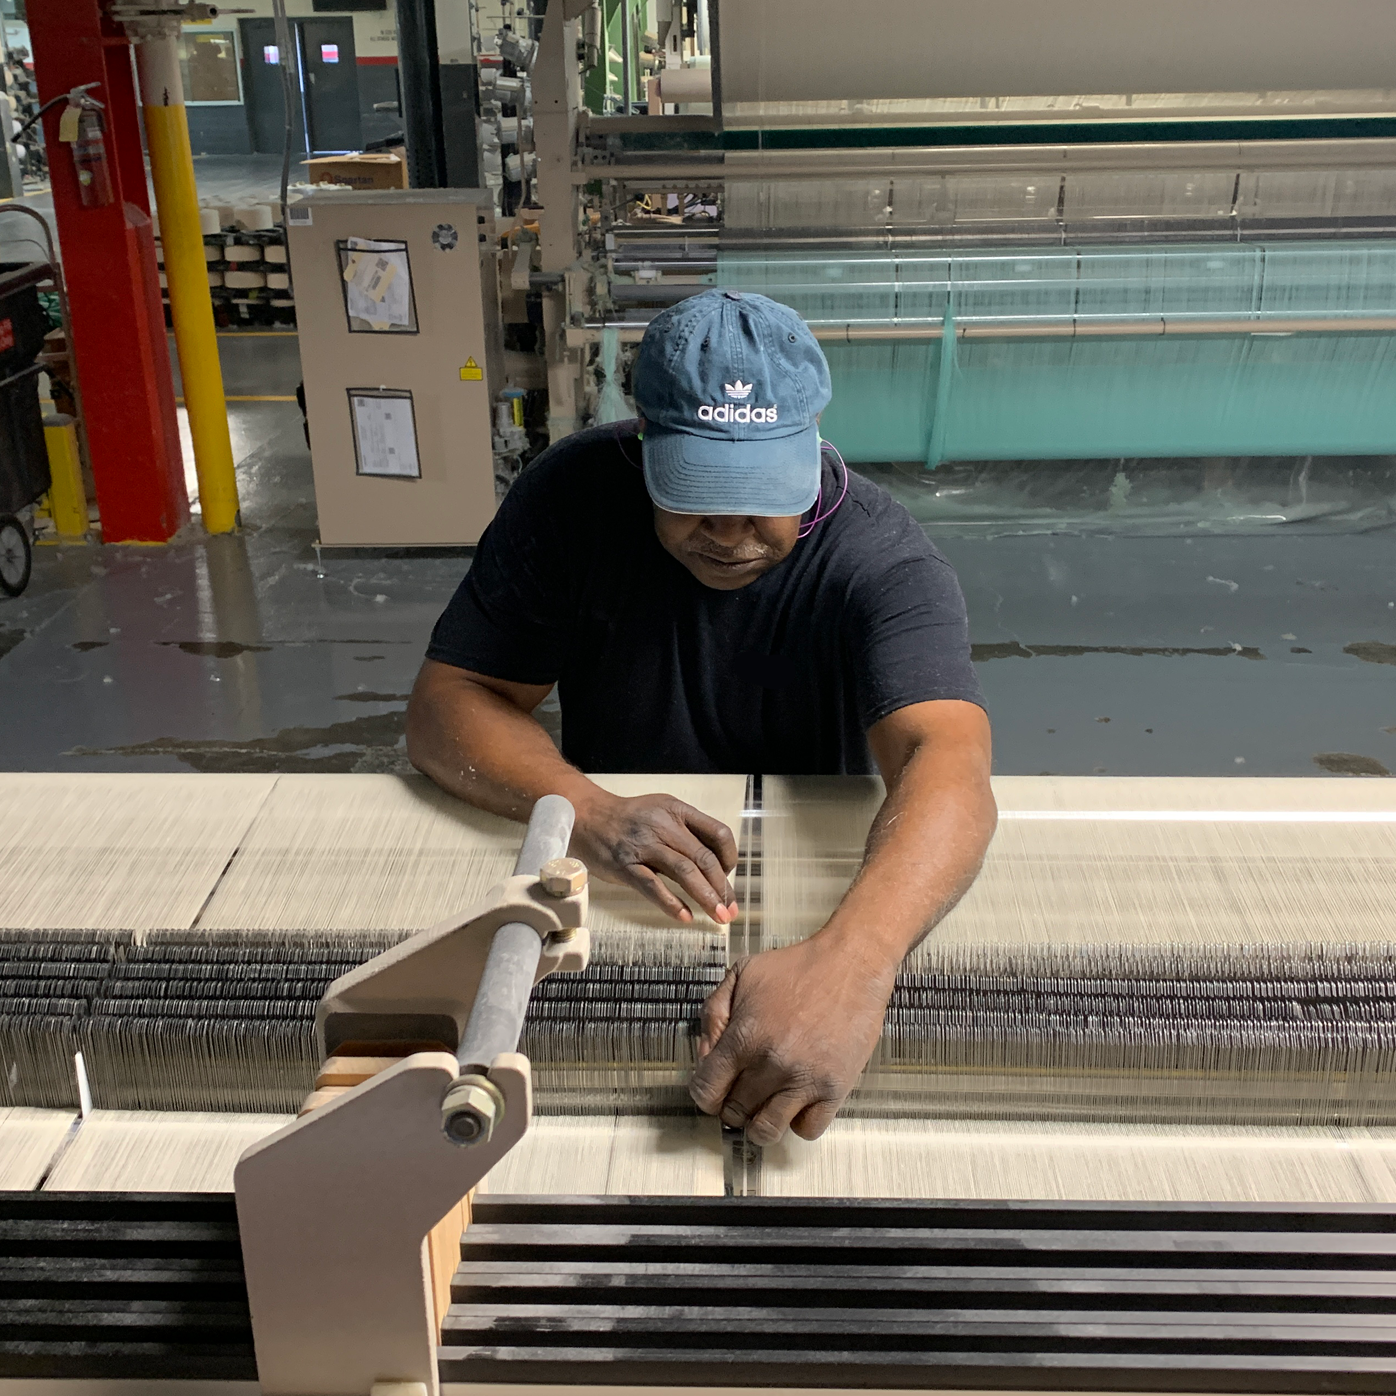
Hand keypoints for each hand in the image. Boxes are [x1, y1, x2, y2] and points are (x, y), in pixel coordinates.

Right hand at [571, 791, 737, 924]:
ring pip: (684, 872)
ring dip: (705, 898)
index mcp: (677, 811)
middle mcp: (663, 825)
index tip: (728, 876)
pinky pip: (653, 886)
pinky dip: (671, 903)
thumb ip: (686, 833)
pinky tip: (684, 916)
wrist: (586, 816)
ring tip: (717, 916)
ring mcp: (644, 845)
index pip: (717, 833)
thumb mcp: (661, 813)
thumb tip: (715, 866)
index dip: (729, 857)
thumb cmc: (628, 820)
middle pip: (704, 858)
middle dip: (722, 888)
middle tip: (729, 910)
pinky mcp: (625, 865)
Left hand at [688, 937, 895, 1143]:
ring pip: (766, 1131)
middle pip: (734, 1113)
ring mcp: (804, 1080)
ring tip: (766, 1103)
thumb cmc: (797, 967)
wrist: (851, 964)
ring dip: (760, 1122)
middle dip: (732, 1105)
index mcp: (744, 1037)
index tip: (715, 1088)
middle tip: (743, 1090)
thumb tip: (705, 1055)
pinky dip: (799, 1122)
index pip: (706, 1092)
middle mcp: (771, 1064)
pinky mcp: (835, 1088)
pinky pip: (807, 1130)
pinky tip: (798, 1100)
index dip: (705, 1094)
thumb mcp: (742, 975)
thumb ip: (714, 1013)